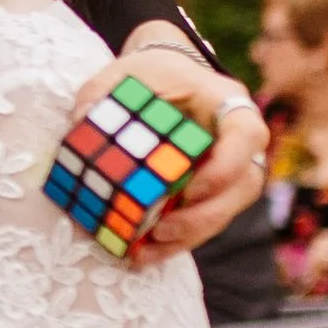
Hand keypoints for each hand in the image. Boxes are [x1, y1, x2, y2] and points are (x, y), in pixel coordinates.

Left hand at [79, 28, 267, 263]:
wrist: (163, 76)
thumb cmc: (149, 72)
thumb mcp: (123, 73)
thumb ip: (101, 92)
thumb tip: (80, 120)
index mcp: (226, 103)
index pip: (247, 136)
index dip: (226, 168)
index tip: (191, 189)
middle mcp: (238, 139)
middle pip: (245, 185)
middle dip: (206, 216)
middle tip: (163, 230)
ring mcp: (229, 167)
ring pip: (227, 210)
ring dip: (189, 236)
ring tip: (146, 252)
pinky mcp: (211, 189)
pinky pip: (204, 219)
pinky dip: (176, 240)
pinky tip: (143, 254)